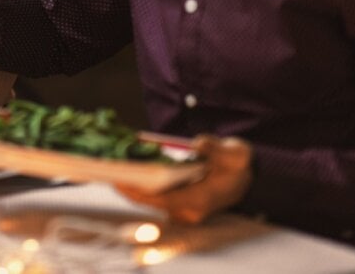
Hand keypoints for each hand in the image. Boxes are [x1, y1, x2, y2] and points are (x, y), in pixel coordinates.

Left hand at [113, 135, 251, 223]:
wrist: (247, 178)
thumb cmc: (237, 165)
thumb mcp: (234, 152)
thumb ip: (216, 147)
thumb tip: (199, 143)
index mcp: (198, 200)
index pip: (159, 199)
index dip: (136, 190)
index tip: (117, 179)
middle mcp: (188, 212)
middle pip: (149, 202)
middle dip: (128, 188)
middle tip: (107, 171)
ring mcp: (183, 212)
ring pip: (150, 202)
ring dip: (132, 188)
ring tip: (113, 170)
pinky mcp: (180, 207)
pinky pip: (154, 199)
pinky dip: (141, 188)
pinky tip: (129, 173)